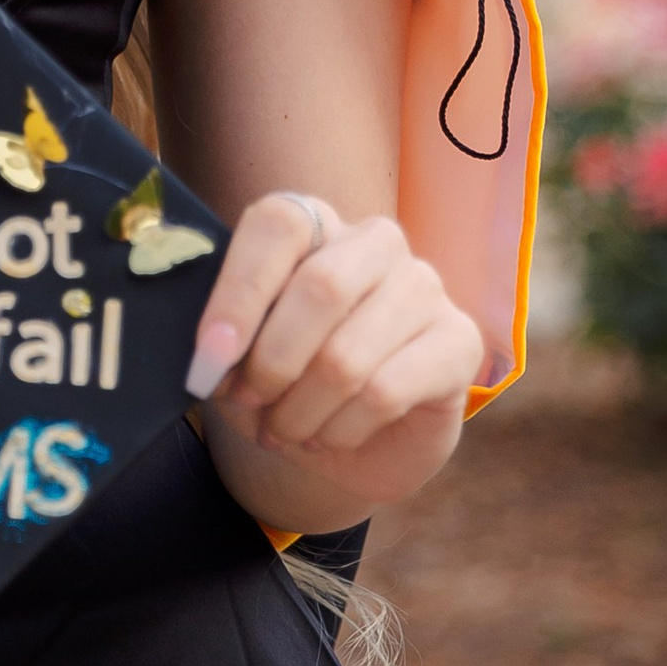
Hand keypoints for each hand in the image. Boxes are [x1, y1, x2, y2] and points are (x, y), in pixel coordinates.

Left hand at [182, 194, 482, 508]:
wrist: (345, 442)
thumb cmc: (284, 381)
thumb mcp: (238, 359)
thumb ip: (222, 345)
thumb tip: (208, 357)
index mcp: (314, 224)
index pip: (279, 226)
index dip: (239, 293)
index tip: (209, 358)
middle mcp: (376, 242)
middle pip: (322, 287)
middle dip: (271, 361)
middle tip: (247, 403)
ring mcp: (424, 287)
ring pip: (348, 356)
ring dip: (300, 411)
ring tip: (283, 430)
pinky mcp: (458, 342)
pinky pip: (386, 393)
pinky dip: (341, 430)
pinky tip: (328, 436)